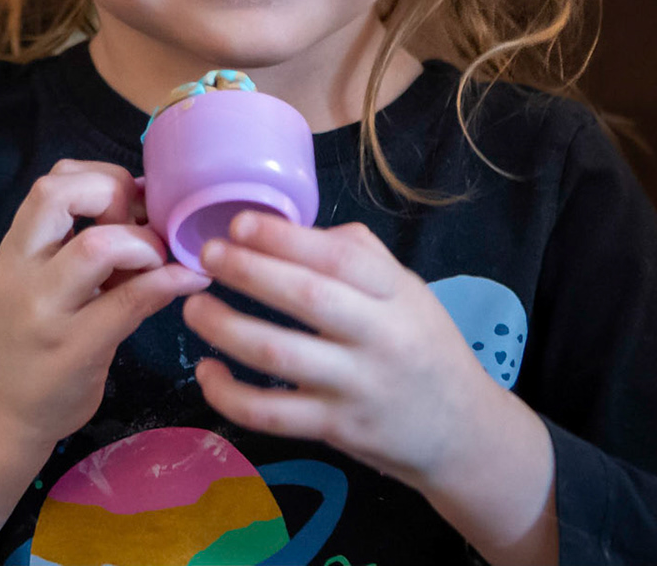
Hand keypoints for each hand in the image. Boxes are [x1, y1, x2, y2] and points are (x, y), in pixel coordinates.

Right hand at [0, 159, 207, 565]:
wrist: (4, 410)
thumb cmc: (34, 337)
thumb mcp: (43, 281)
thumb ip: (81, 242)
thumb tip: (151, 204)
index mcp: (17, 246)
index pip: (51, 181)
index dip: (101, 177)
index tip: (132, 203)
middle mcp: (22, 271)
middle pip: (60, 196)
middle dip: (116, 195)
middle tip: (146, 225)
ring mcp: (46, 311)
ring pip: (95, 246)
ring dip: (144, 243)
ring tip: (164, 259)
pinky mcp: (74, 349)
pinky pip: (127, 302)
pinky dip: (166, 282)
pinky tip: (189, 281)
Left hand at [182, 212, 555, 563]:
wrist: (464, 433)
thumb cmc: (424, 347)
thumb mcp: (408, 291)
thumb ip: (359, 254)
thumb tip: (292, 228)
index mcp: (396, 295)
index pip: (340, 258)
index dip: (285, 238)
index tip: (239, 222)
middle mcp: (379, 339)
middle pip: (306, 298)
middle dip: (248, 271)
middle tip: (207, 255)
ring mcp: (356, 388)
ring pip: (278, 355)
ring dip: (226, 328)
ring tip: (193, 308)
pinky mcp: (336, 430)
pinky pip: (271, 415)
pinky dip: (229, 396)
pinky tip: (207, 373)